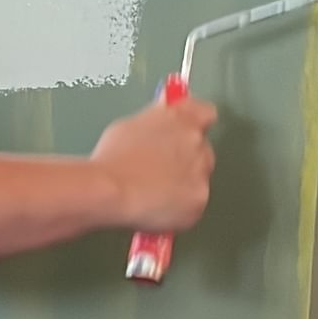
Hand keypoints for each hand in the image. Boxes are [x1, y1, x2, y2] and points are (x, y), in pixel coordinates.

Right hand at [90, 95, 216, 233]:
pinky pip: (194, 201)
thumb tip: (162, 117)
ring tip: (156, 189)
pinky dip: (180, 205)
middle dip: (187, 156)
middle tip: (161, 167)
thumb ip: (155, 119)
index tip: (185, 130)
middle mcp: (196, 141)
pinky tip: (158, 205)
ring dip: (185, 180)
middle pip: (202, 148)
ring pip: (200, 176)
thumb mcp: (129, 126)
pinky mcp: (199, 199)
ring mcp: (201, 171)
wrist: (112, 190)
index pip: (205, 113)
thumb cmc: (112, 158)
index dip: (196, 122)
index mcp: (180, 118)